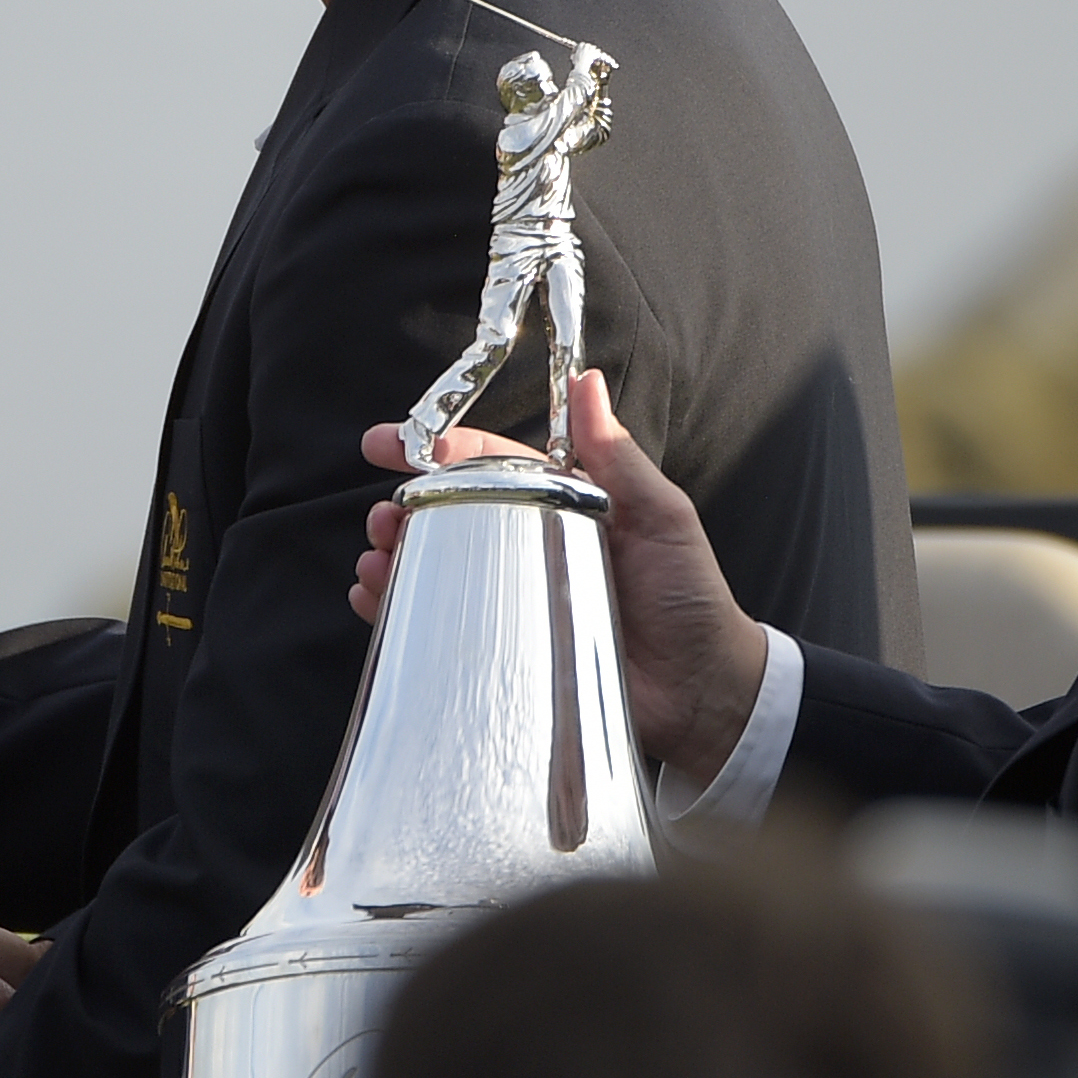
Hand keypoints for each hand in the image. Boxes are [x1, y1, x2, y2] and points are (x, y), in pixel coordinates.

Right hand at [359, 371, 767, 780]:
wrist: (702, 695)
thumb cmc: (690, 600)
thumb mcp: (661, 517)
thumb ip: (618, 457)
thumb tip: (585, 382)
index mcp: (563, 506)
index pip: (491, 466)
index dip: (440, 450)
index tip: (394, 443)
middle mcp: (531, 546)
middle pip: (451, 515)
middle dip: (406, 507)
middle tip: (384, 514)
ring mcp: (515, 598)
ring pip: (438, 566)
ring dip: (397, 555)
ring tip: (377, 556)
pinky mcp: (506, 649)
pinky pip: (441, 624)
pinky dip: (398, 609)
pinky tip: (374, 600)